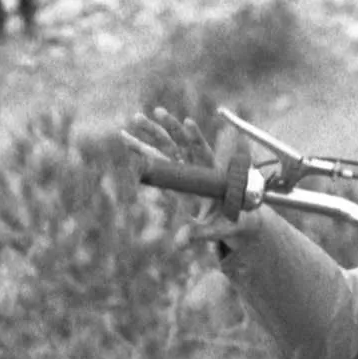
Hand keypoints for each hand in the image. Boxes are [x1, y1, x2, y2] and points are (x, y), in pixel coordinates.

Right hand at [125, 108, 252, 240]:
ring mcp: (184, 168)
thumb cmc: (228, 222)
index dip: (196, 138)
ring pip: (167, 146)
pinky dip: (142, 148)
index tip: (188, 123)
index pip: (203, 152)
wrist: (232, 217)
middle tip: (155, 113)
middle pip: (182, 143)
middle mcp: (197, 167)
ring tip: (135, 118)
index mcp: (211, 175)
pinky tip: (125, 138)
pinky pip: (157, 158)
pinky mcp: (174, 173)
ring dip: (152, 132)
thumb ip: (198, 234)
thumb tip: (180, 244)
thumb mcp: (215, 229)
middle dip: (168, 128)